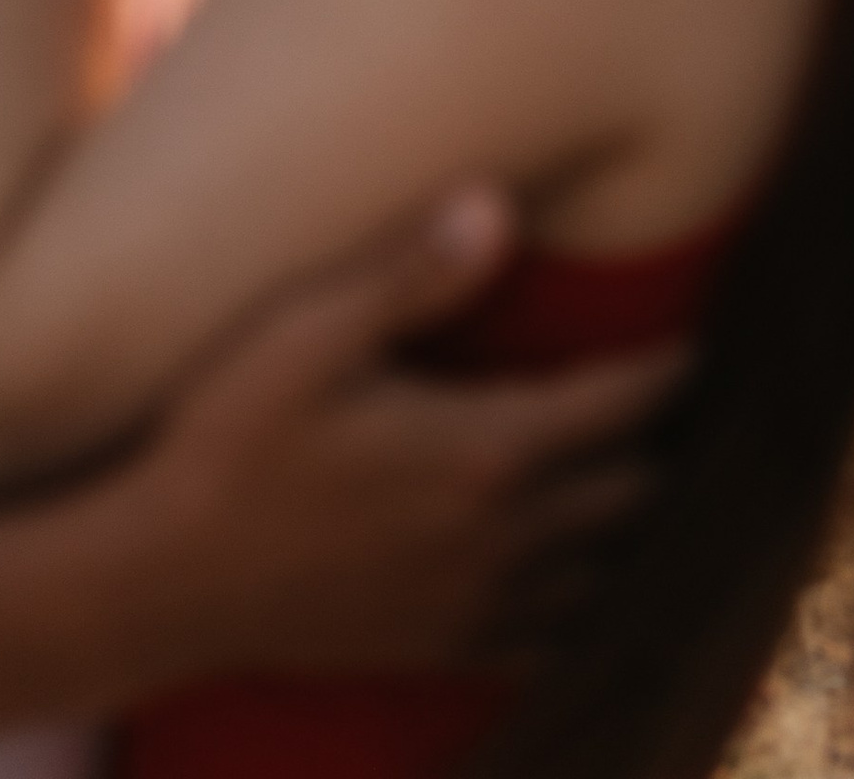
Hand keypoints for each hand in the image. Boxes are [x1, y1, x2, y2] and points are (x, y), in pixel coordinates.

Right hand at [110, 191, 679, 680]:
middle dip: (655, 445)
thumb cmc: (226, 437)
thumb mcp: (308, 330)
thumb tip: (499, 205)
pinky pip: (544, 642)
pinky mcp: (434, 649)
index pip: (617, 405)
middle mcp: (498, 537)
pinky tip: (567, 580)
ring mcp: (470, 605)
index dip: (665, 369)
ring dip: (621, 528)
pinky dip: (574, 609)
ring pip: (599, 575)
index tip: (697, 340)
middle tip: (668, 403)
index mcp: (484, 451)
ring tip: (632, 479)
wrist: (156, 582)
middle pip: (627, 493)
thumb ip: (410, 270)